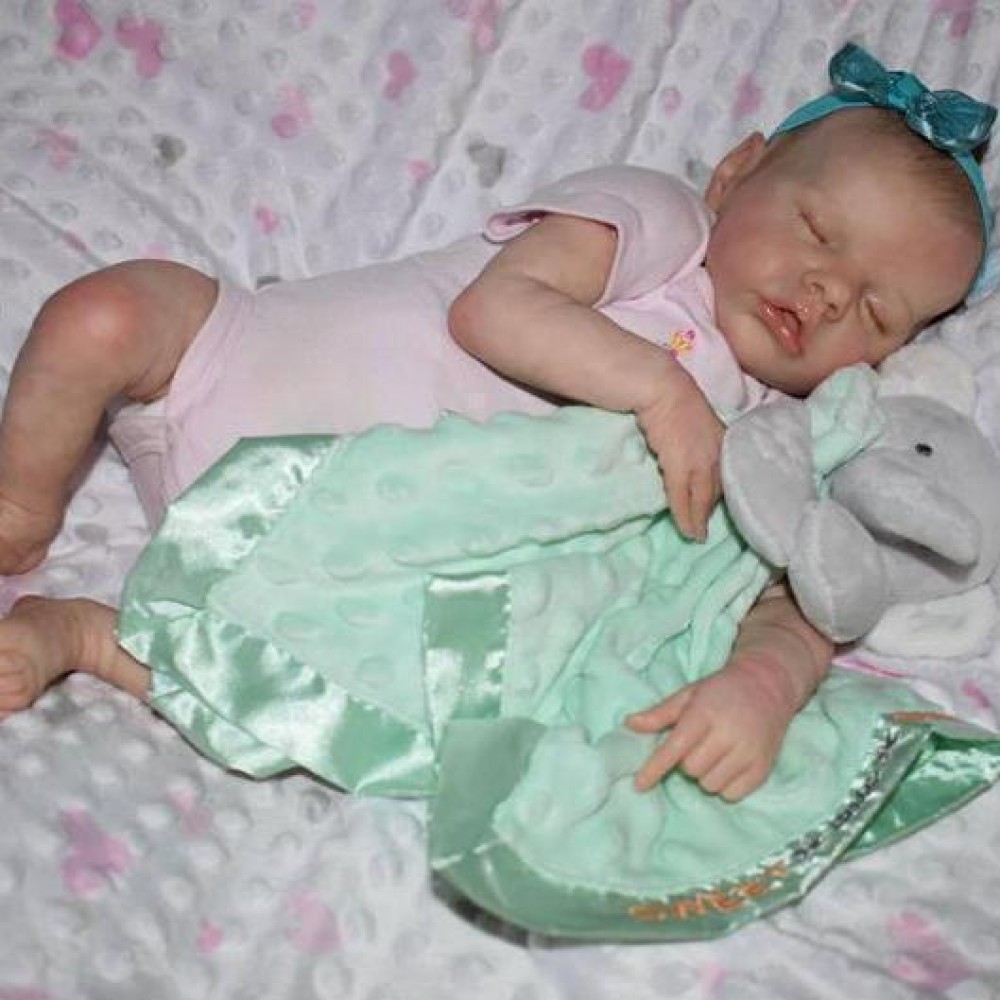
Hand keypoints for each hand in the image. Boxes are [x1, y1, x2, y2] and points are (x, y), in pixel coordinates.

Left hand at [625, 658, 796, 801]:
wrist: (767, 685)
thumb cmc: (721, 691)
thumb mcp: (688, 694)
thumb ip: (659, 713)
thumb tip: (629, 725)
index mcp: (705, 713)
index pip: (675, 748)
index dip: (654, 768)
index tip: (639, 785)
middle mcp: (728, 733)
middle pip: (691, 769)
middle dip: (686, 762)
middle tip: (697, 745)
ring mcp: (749, 752)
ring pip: (711, 785)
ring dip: (705, 775)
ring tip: (714, 754)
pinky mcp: (763, 767)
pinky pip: (733, 794)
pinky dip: (725, 786)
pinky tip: (729, 765)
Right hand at [634, 370, 724, 540]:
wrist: (660, 388)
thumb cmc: (673, 398)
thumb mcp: (696, 419)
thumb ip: (699, 437)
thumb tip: (691, 449)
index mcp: (724, 439)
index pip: (727, 472)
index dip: (723, 492)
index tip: (718, 506)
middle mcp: (718, 452)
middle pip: (719, 489)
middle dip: (713, 510)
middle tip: (707, 527)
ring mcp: (701, 460)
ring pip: (704, 498)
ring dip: (700, 519)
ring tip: (697, 535)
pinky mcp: (681, 467)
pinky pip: (683, 498)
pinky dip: (686, 516)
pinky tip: (688, 530)